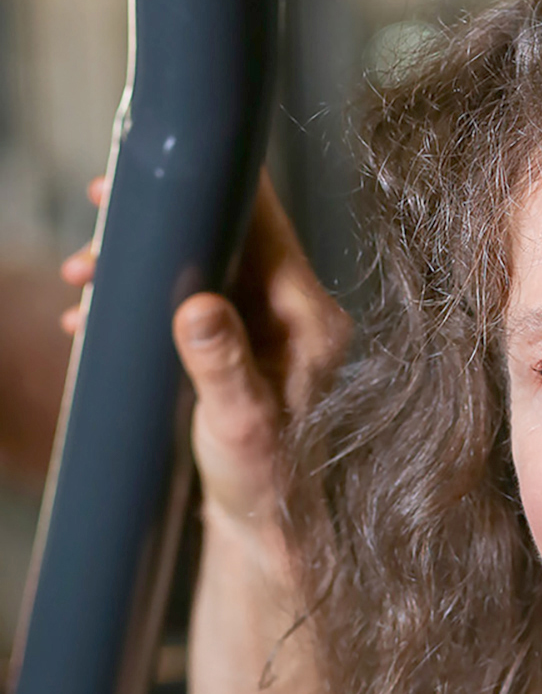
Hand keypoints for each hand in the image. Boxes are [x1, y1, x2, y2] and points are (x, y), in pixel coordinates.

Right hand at [62, 171, 350, 545]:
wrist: (264, 522)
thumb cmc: (263, 479)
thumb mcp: (238, 423)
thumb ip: (221, 364)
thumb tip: (198, 306)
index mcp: (309, 317)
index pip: (267, 224)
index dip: (213, 186)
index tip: (154, 171)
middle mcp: (295, 311)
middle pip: (226, 233)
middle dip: (157, 225)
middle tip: (97, 219)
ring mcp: (268, 324)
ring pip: (200, 262)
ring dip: (139, 263)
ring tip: (80, 277)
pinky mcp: (241, 341)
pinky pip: (189, 295)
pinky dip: (142, 298)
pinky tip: (93, 316)